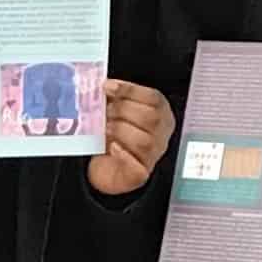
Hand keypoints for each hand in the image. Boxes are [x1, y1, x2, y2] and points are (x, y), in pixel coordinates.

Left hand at [87, 79, 173, 197]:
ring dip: (121, 131)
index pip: (154, 98)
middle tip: (105, 111)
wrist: (110, 168)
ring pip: (145, 141)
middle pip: (152, 118)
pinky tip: (112, 148)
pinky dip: (123, 155)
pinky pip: (137, 167)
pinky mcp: (141, 174)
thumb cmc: (117, 136)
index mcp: (160, 114)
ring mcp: (153, 155)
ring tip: (104, 129)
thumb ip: (115, 100)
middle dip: (123, 110)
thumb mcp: (118, 113)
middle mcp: (161, 135)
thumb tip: (101, 88)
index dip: (130, 91)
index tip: (107, 87)